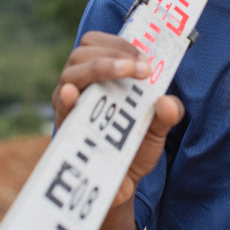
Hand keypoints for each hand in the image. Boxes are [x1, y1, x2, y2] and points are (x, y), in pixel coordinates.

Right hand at [52, 31, 183, 207]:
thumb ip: (168, 113)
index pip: (95, 44)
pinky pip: (61, 111)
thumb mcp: (158, 129)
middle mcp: (80, 88)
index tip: (145, 58)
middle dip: (113, 54)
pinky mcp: (66, 131)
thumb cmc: (135, 147)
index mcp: (99, 78)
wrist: (124, 185)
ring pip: (70, 76)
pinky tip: (73, 94)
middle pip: (81, 54)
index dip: (118, 43)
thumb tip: (166, 102)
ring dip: (99, 68)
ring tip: (125, 71)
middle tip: (142, 68)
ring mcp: (70, 109)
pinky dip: (67, 100)